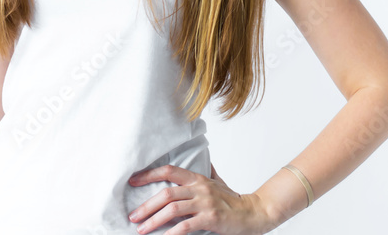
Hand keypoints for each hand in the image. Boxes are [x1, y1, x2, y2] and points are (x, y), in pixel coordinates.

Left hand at [126, 163, 275, 234]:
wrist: (255, 213)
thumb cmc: (233, 200)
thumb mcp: (217, 182)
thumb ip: (205, 173)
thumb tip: (199, 160)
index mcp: (197, 178)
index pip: (168, 171)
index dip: (148, 175)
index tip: (132, 180)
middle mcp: (199, 188)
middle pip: (166, 193)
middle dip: (146, 205)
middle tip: (133, 215)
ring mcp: (205, 203)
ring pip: (173, 209)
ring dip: (154, 220)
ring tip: (142, 229)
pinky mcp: (211, 219)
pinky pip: (186, 226)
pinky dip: (172, 233)